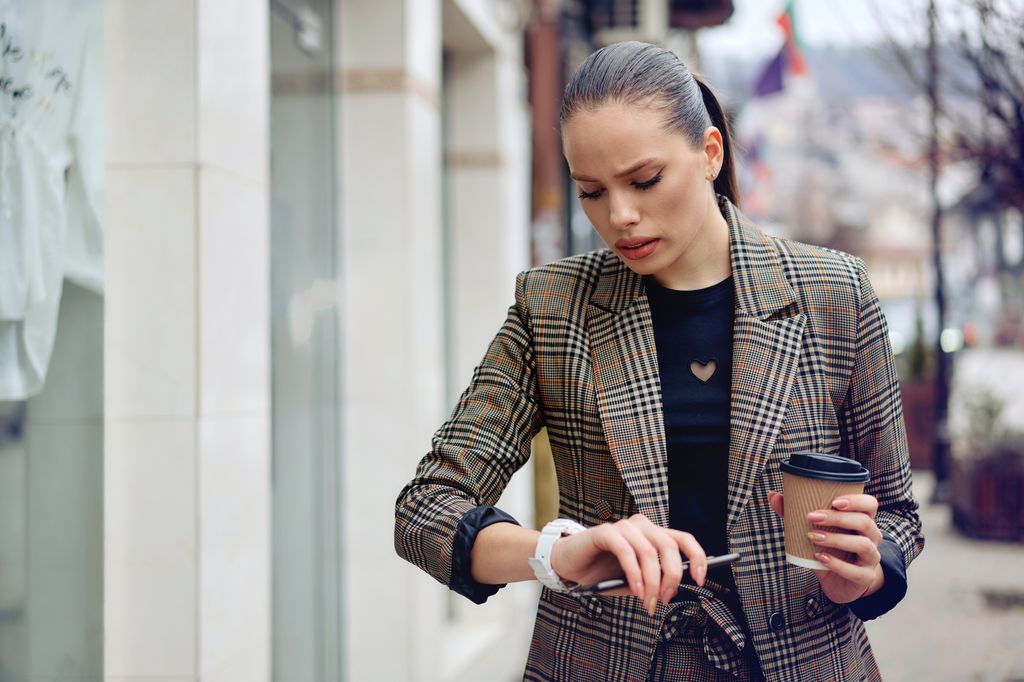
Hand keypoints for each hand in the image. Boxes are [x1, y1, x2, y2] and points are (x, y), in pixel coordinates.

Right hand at [549, 513, 706, 615]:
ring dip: (652, 581)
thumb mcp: (635, 581)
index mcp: (652, 535)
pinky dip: (634, 573)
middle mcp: (641, 526)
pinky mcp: (605, 532)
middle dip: (672, 577)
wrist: (569, 565)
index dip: (697, 557)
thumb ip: (653, 580)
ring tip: (648, 601)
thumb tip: (673, 588)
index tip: (700, 579)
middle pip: (669, 546)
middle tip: (665, 599)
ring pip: (649, 551)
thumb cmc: (602, 572)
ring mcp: (623, 527)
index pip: (683, 539)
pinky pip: (626, 551)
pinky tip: (634, 589)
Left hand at [767, 491, 883, 603]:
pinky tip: (820, 558)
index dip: (856, 500)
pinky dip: (837, 564)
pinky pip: (856, 571)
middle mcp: (871, 538)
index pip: (870, 504)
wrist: (839, 582)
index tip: (834, 500)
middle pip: (864, 522)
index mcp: (863, 521)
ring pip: (863, 545)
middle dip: (837, 518)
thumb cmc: (831, 550)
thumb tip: (773, 496)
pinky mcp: (865, 577)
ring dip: (836, 539)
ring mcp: (871, 558)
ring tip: (814, 537)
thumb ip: (796, 513)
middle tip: (812, 517)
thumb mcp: (816, 531)